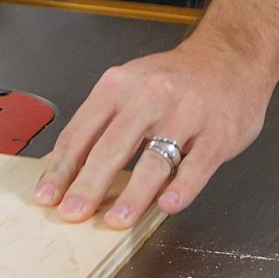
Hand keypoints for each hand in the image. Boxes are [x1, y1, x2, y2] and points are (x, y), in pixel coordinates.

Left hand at [34, 42, 271, 228]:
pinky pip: (198, 164)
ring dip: (133, 194)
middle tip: (73, 213)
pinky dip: (182, 187)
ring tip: (116, 221)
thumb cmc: (174, 79)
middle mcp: (150, 96)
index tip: (47, 196)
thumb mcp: (129, 85)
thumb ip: (102, 122)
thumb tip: (67, 168)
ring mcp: (187, 114)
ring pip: (154, 159)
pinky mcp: (219, 132)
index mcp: (118, 86)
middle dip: (88, 185)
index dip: (61, 169)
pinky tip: (167, 205)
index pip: (81, 133)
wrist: (230, 57)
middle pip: (111, 147)